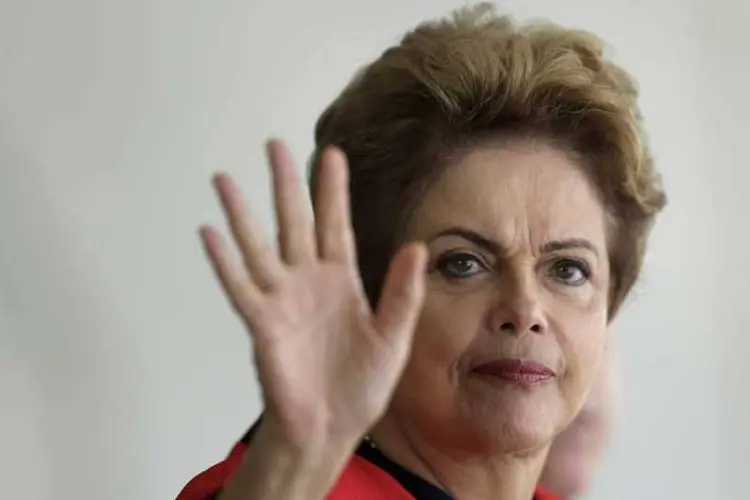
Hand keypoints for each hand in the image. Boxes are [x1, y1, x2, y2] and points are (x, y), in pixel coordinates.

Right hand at [199, 140, 426, 448]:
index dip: (333, 190)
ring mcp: (282, 301)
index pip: (336, 225)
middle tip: (274, 145)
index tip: (332, 153)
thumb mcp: (394, 336)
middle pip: (295, 223)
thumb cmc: (362, 386)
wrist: (332, 428)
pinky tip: (209, 232)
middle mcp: (309, 283)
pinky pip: (241, 288)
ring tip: (225, 178)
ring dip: (242, 214)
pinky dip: (224, 262)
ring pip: (259, 247)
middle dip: (286, 185)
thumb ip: (403, 293)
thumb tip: (418, 247)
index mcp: (343, 282)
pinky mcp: (263, 325)